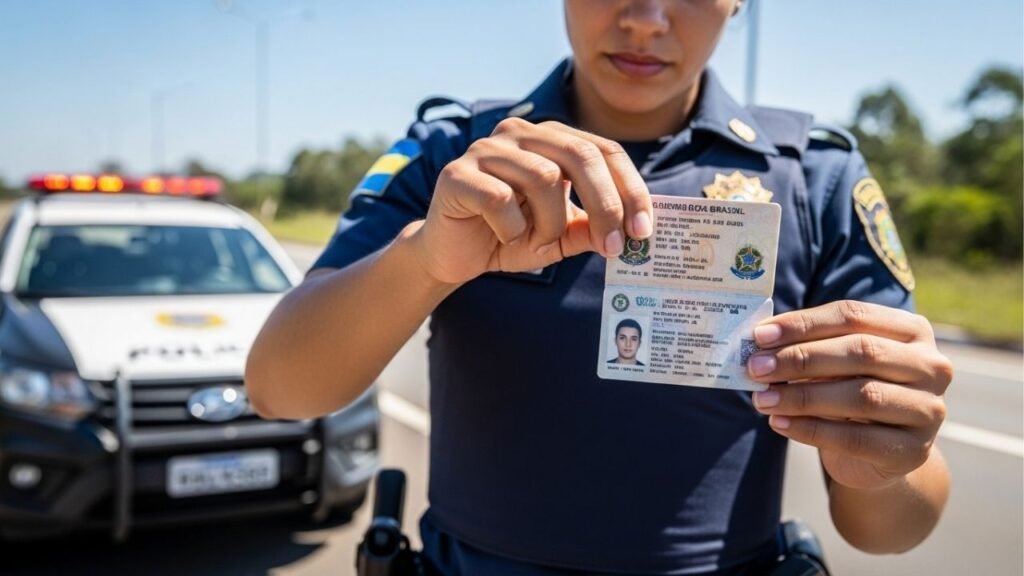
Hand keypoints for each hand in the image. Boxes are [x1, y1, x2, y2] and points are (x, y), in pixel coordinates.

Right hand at [412, 118, 652, 284]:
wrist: (451, 253)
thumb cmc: (509, 236)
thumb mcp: (560, 236)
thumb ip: (592, 228)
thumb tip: (634, 232)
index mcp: (551, 139)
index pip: (604, 150)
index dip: (630, 189)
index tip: (644, 231)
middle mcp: (520, 133)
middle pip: (580, 155)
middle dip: (605, 205)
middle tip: (613, 247)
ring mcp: (486, 149)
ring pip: (544, 178)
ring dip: (549, 223)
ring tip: (536, 241)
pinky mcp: (457, 173)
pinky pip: (501, 200)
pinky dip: (512, 229)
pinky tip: (503, 236)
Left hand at [748, 300, 953, 490]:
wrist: (877, 455)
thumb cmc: (849, 393)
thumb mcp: (835, 364)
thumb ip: (808, 347)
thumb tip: (759, 340)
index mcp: (912, 331)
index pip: (854, 316)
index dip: (804, 323)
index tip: (760, 335)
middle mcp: (931, 366)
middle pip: (862, 352)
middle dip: (801, 358)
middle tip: (757, 367)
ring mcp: (929, 410)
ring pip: (862, 396)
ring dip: (802, 396)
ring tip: (762, 398)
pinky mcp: (914, 451)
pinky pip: (857, 439)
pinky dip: (811, 430)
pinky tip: (779, 423)